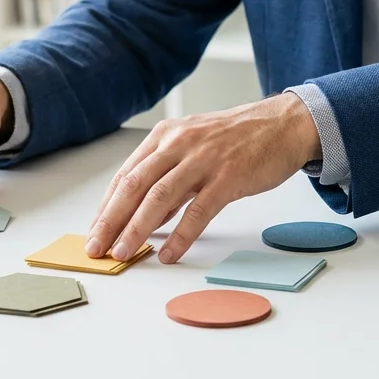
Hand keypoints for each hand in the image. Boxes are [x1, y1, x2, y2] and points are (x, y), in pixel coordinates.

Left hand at [87, 93, 321, 263]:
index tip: (94, 231)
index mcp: (166, 136)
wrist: (283, 124)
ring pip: (159, 198)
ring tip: (124, 253)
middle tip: (97, 248)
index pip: (125, 175)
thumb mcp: (195, 149)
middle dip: (111, 221)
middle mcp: (179, 144)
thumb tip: (147, 218)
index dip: (106, 207)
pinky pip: (198, 211)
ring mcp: (203, 160)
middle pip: (134, 186)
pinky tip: (169, 253)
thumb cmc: (239, 140)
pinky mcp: (228, 177)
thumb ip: (169, 179)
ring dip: (137, 229)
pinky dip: (180, 235)